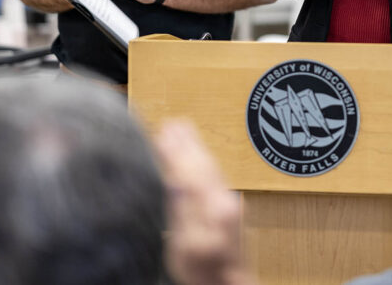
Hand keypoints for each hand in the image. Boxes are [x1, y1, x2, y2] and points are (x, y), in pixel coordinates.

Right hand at [154, 120, 249, 284]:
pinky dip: (202, 161)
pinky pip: (214, 176)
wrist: (229, 284)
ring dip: (195, 148)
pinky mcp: (230, 208)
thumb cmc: (203, 271)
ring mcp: (230, 204)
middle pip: (201, 166)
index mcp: (213, 210)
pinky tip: (195, 153)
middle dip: (185, 144)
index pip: (189, 174)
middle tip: (171, 123)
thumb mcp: (185, 247)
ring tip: (180, 128)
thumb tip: (175, 181)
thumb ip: (181, 212)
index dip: (174, 153)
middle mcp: (225, 202)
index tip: (161, 133)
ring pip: (210, 169)